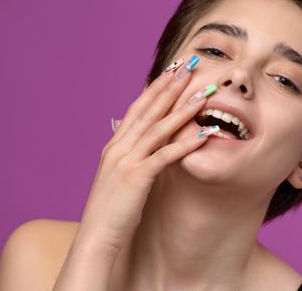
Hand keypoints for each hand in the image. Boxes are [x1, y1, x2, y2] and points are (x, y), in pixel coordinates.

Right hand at [74, 62, 216, 252]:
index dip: (155, 88)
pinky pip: (165, 156)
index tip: (171, 71)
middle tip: (187, 67)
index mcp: (114, 145)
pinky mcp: (136, 178)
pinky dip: (185, 143)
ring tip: (203, 94)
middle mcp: (118, 147)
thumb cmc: (110, 209)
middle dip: (169, 87)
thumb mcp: (117, 177)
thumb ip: (128, 157)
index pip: (137, 109)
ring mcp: (126, 161)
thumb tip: (140, 145)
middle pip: (147, 110)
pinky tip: (204, 132)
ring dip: (182, 109)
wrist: (96, 236)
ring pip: (158, 128)